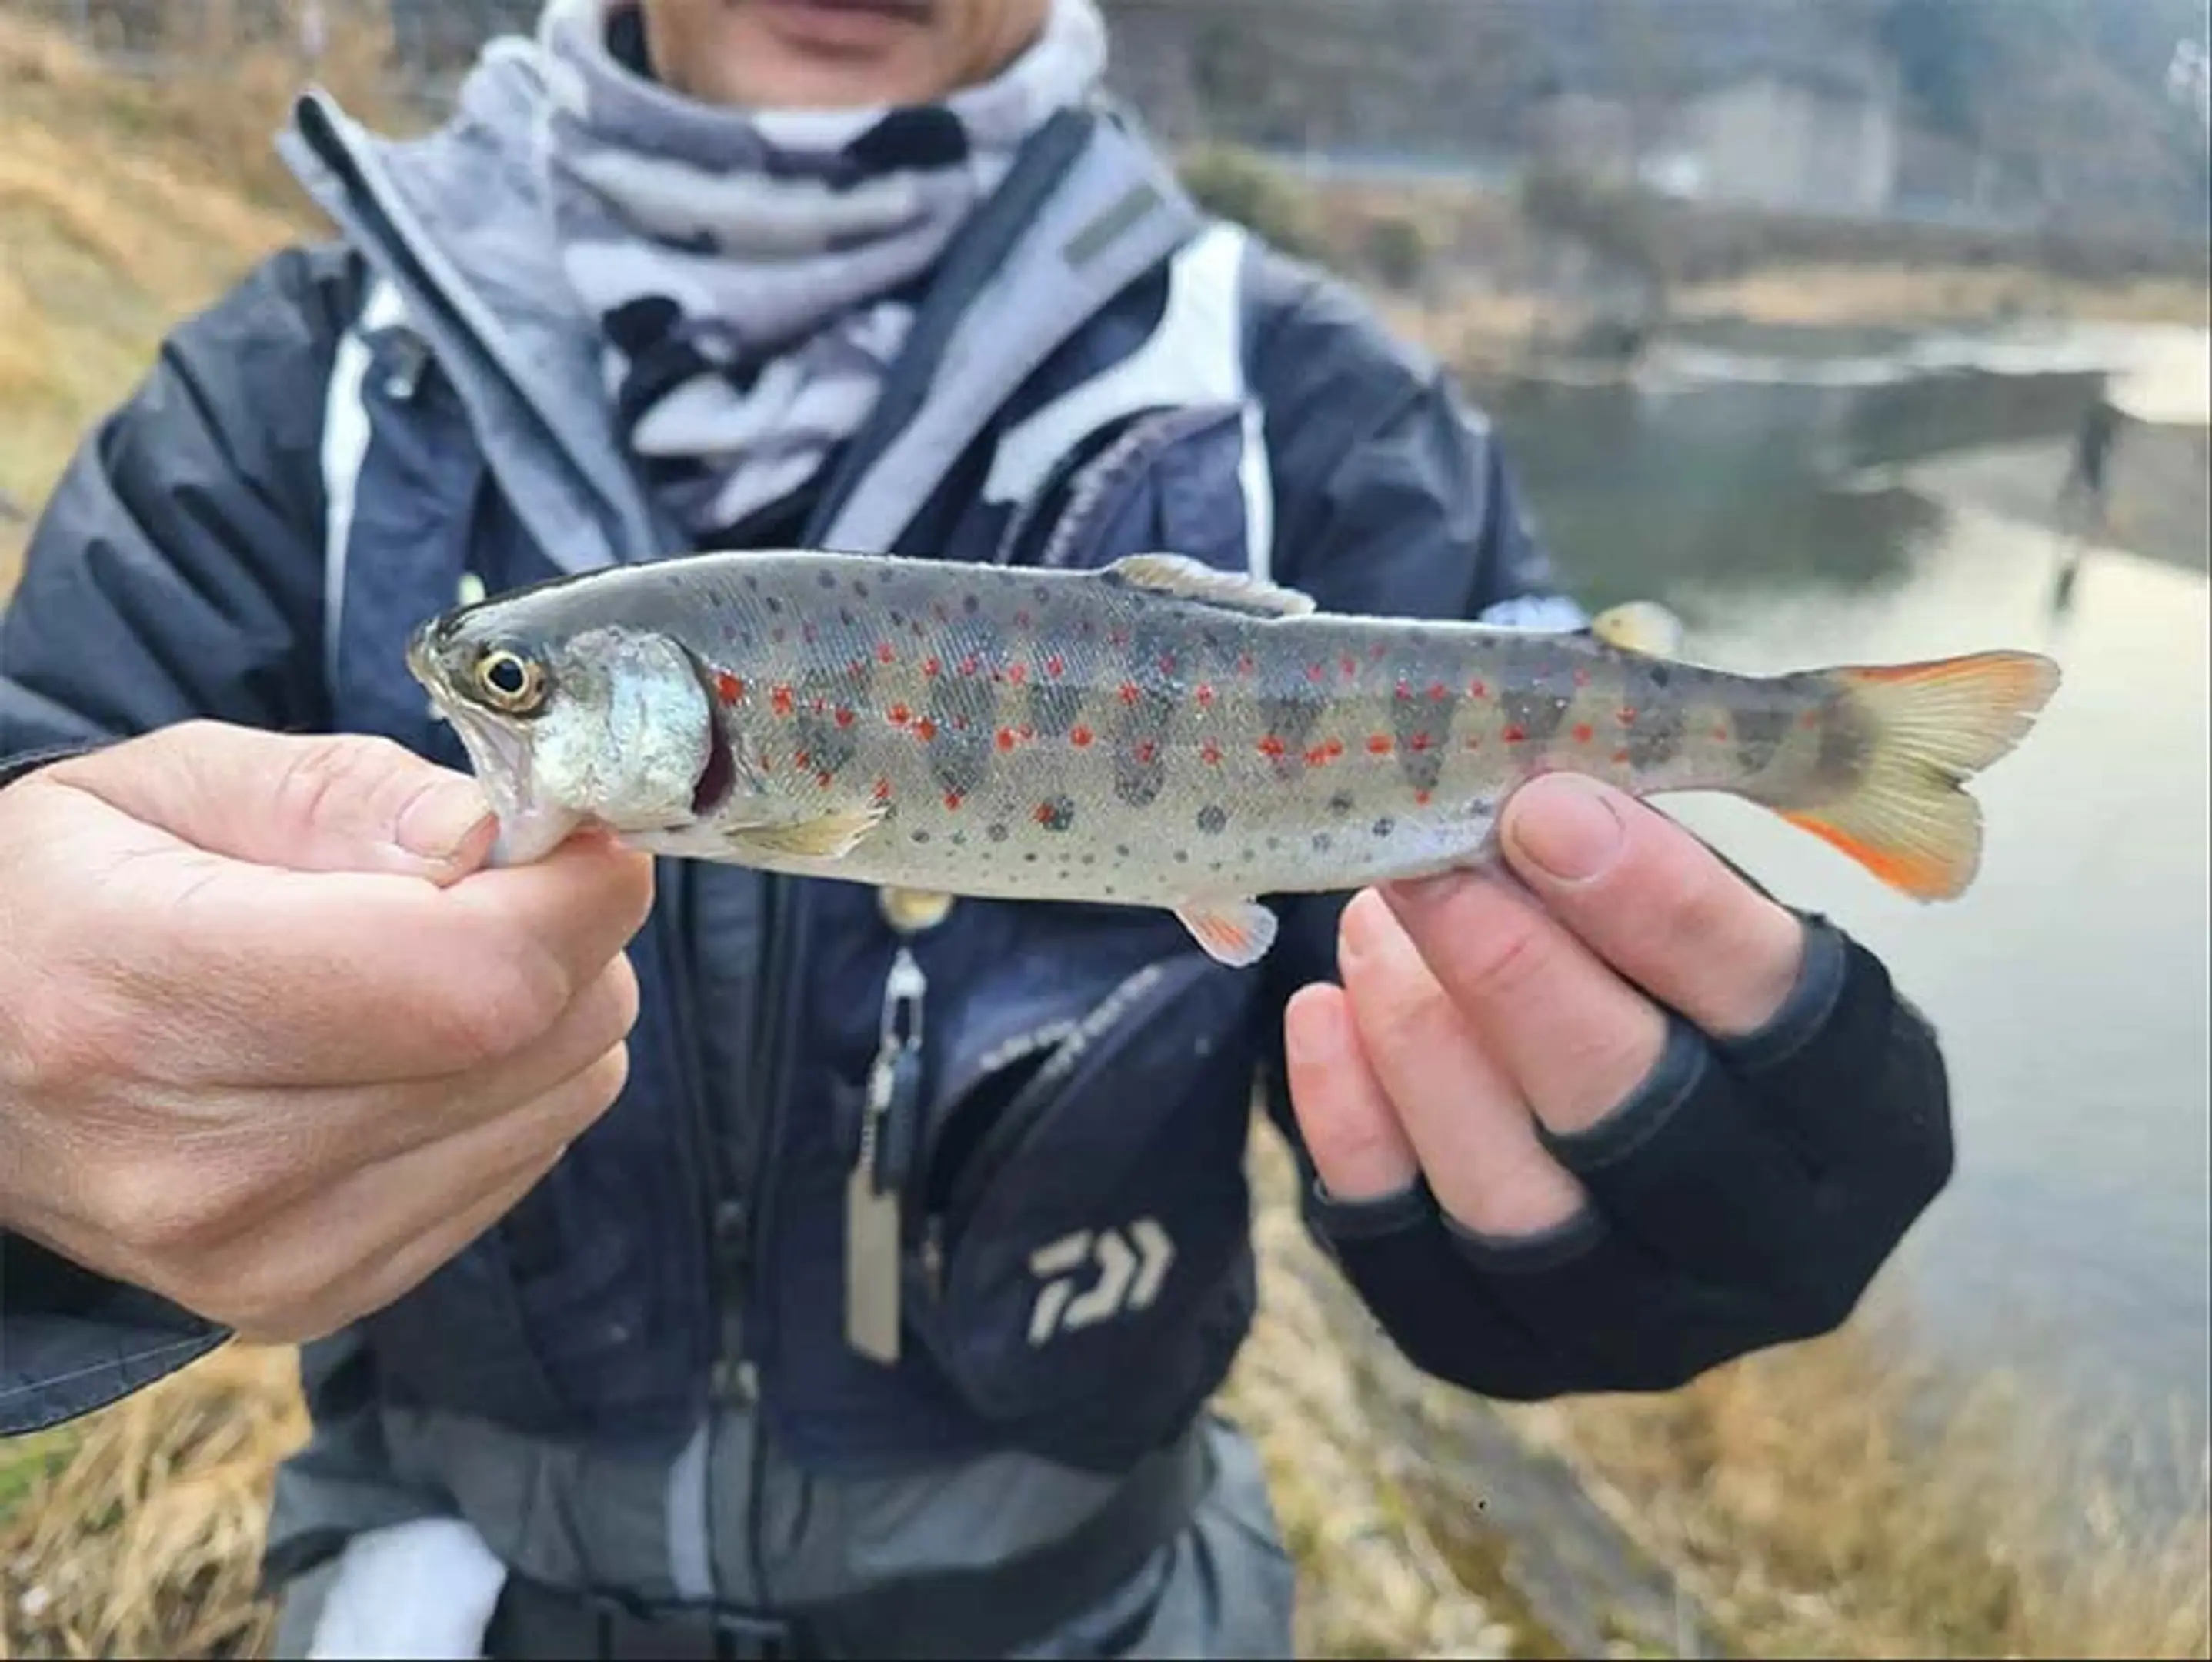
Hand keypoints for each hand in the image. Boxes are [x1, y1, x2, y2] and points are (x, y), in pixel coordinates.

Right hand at [0, 721, 652, 1345]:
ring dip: (549, 1015)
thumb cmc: (71, 895)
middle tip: (506, 882)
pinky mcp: (310, 1301)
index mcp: (143, 997)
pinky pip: (517, 1170)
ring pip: (554, 1106)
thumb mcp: (171, 784)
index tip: (584, 839)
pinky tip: (407, 1050)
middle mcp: (202, 1165)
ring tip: (433, 963)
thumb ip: (345, 795)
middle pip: (530, 1044)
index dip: (571, 898)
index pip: (466, 979)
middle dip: (570, 938)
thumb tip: (491, 838)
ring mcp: (260, 1258)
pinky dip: (508, 1091)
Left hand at [1282, 771, 1949, 1393]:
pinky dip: (1352, 1133)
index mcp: (1875, 1123)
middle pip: (1638, 1121)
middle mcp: (1781, 1257)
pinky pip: (1406, 1262)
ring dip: (1425, 1045)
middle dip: (1518, 977)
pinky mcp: (1513, 1360)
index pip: (1779, 1012)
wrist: (1670, 1150)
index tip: (1546, 804)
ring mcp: (1644, 1329)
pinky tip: (1322, 1014)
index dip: (1659, 905)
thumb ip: (1655, 867)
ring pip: (1516, 1205)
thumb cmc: (1699, 998)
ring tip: (1371, 919)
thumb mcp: (1725, 924)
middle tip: (1430, 861)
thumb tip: (1530, 779)